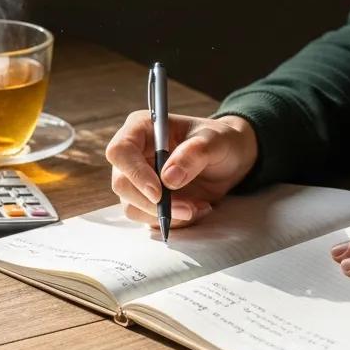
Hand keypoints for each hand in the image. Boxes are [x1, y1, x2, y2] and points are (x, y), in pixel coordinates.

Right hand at [105, 112, 257, 228]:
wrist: (229, 160)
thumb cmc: (220, 141)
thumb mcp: (216, 141)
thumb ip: (195, 153)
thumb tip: (169, 177)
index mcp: (141, 129)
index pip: (120, 151)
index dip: (135, 173)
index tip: (159, 192)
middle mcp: (133, 154)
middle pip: (122, 184)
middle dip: (153, 203)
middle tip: (188, 209)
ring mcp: (137, 179)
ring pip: (133, 206)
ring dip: (166, 215)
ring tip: (198, 206)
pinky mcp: (147, 199)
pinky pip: (148, 218)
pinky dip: (173, 220)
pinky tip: (196, 208)